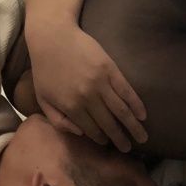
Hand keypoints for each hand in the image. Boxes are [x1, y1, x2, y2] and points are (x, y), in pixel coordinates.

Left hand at [26, 19, 146, 151]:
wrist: (52, 37)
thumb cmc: (45, 69)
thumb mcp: (43, 99)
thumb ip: (58, 120)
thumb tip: (80, 134)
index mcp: (71, 107)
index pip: (91, 130)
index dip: (101, 139)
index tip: (109, 144)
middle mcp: (88, 98)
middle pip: (109, 124)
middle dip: (121, 139)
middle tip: (129, 149)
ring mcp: (101, 83)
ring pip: (121, 110)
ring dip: (133, 126)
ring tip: (142, 137)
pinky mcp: (110, 69)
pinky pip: (127, 91)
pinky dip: (136, 104)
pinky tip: (143, 115)